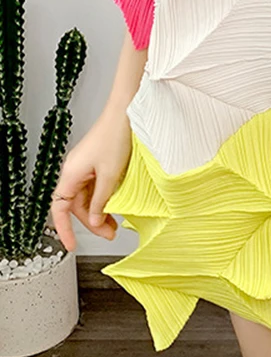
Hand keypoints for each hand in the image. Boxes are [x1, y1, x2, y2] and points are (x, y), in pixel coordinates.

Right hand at [50, 105, 132, 251]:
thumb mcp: (110, 175)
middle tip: (109, 234)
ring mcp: (85, 166)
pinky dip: (104, 198)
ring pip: (87, 197)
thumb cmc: (115, 136)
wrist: (125, 111)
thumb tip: (96, 221)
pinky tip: (116, 205)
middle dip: (92, 222)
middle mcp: (74, 171)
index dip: (64, 229)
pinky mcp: (96, 162)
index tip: (71, 245)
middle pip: (76, 205)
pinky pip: (96, 186)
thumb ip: (101, 201)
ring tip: (115, 224)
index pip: (59, 209)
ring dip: (100, 211)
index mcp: (71, 174)